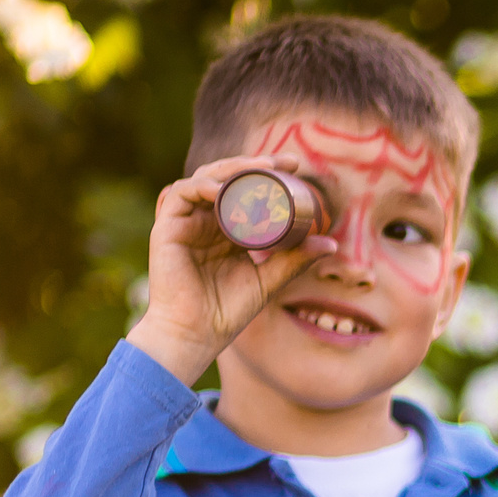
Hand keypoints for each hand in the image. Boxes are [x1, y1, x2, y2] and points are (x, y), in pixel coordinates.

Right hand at [125, 154, 335, 385]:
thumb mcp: (269, 280)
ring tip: (259, 169)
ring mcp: (185, 222)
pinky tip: (223, 189)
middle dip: (253, 164)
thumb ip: (295, 260)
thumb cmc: (227, 311)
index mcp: (226, 229)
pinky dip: (203, 186)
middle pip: (226, 177)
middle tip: (283, 162)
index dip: (268, 174)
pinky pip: (180, 193)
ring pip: (205, 178)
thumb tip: (331, 243)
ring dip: (231, 169)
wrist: (196, 335)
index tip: (296, 168)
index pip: (246, 190)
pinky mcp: (167, 227)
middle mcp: (205, 220)